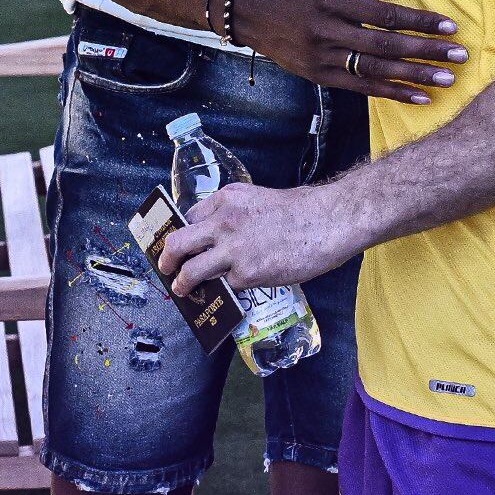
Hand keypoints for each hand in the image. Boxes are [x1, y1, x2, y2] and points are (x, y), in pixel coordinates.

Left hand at [159, 182, 351, 293]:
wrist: (327, 222)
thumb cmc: (301, 210)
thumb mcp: (258, 199)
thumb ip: (236, 214)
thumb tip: (220, 235)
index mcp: (227, 198)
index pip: (189, 216)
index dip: (181, 233)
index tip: (177, 245)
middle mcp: (223, 221)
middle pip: (178, 242)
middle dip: (167, 258)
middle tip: (167, 268)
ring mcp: (232, 250)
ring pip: (191, 271)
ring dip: (182, 284)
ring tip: (182, 290)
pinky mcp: (245, 274)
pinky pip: (225, 286)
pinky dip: (222, 292)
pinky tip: (222, 296)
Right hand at [227, 0, 465, 103]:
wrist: (250, 11)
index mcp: (330, 0)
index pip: (382, 15)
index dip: (418, 21)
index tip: (449, 25)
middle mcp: (327, 33)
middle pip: (383, 47)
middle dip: (425, 53)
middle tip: (459, 56)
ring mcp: (323, 59)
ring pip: (374, 72)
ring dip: (413, 78)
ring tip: (446, 81)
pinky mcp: (320, 77)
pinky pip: (360, 88)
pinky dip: (391, 93)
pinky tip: (418, 98)